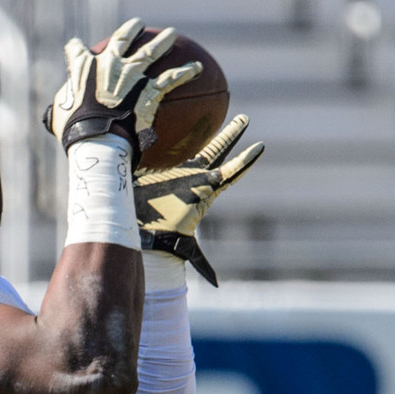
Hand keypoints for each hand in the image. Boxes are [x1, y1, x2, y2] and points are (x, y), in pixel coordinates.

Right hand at [43, 19, 199, 153]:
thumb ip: (59, 111)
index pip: (76, 51)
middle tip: (138, 24)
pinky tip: (198, 68)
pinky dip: (186, 72)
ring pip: (152, 51)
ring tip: (172, 34)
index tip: (77, 47)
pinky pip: (172, 78)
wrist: (96, 140)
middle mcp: (109, 65)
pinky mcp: (149, 90)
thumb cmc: (75, 132)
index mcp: (84, 69)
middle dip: (130, 29)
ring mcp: (132, 75)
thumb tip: (53, 117)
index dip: (76, 49)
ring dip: (163, 41)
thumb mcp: (59, 119)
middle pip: (122, 39)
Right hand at [135, 113, 263, 283]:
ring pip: (197, 143)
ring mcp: (179, 170)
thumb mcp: (182, 247)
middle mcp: (194, 178)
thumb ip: (200, 261)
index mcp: (204, 192)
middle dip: (231, 135)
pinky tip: (177, 110)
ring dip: (209, 127)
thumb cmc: (159, 235)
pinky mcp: (161, 164)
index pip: (232, 173)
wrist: (132, 224)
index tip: (262, 146)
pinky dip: (178, 128)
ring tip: (216, 109)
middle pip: (218, 152)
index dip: (246, 161)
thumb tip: (217, 284)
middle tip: (244, 118)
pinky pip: (173, 141)